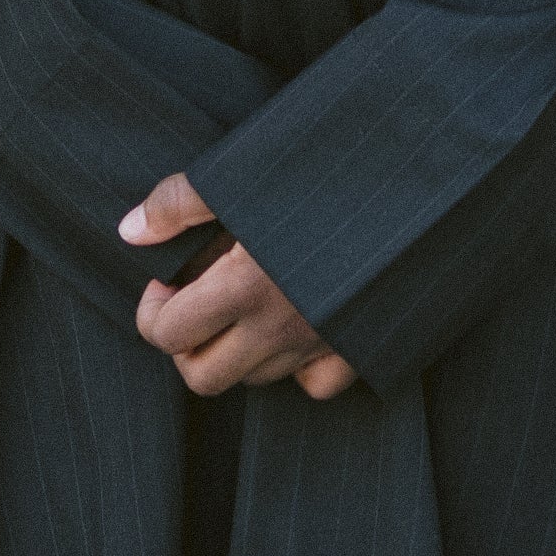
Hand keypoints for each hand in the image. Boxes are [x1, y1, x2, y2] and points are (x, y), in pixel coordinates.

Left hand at [120, 175, 357, 401]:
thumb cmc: (329, 171)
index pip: (168, 334)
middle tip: (194, 304)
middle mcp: (279, 328)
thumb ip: (180, 203)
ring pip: (254, 380)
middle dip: (185, 345)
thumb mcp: (246, 173)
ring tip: (244, 303)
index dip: (152, 310)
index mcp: (244, 287)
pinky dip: (296, 366)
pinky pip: (315, 384)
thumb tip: (130, 231)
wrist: (426, 186)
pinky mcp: (360, 347)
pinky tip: (295, 327)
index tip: (166, 279)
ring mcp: (321, 344)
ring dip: (235, 350)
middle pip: (202, 376)